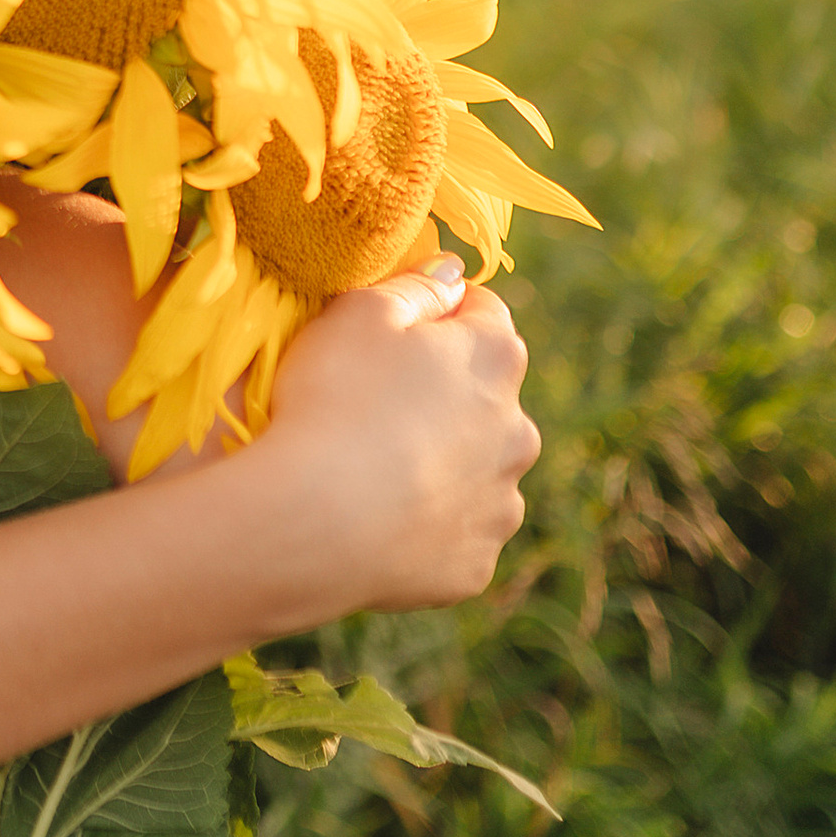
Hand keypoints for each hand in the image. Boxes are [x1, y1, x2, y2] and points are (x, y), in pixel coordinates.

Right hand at [254, 260, 539, 615]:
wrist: (316, 521)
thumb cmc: (335, 398)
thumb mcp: (359, 312)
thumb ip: (415, 285)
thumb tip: (453, 272)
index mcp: (497, 356)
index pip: (481, 311)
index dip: (432, 315)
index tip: (387, 335)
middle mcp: (519, 430)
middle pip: (484, 396)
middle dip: (444, 395)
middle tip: (372, 406)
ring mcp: (502, 503)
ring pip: (477, 469)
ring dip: (442, 463)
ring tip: (371, 470)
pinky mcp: (476, 564)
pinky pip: (455, 532)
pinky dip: (427, 524)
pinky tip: (379, 519)